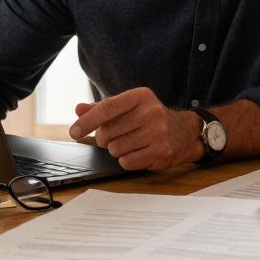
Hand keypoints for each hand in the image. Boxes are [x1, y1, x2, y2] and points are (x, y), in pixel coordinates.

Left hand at [69, 87, 201, 170]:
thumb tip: (79, 110)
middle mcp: (150, 112)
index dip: (88, 121)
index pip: (107, 108)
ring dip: (118, 150)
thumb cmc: (151, 118)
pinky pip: (127, 162)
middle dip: (106, 139)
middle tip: (118, 136)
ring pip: (116, 150)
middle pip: (108, 132)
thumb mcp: (130, 107)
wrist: (185, 132)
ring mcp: (158, 132)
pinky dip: (128, 161)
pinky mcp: (161, 152)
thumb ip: (104, 108)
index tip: (74, 132)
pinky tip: (139, 152)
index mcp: (140, 96)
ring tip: (132, 143)